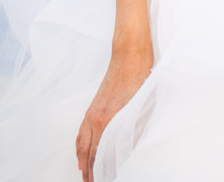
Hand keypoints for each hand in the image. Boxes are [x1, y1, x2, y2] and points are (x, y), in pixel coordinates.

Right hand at [75, 50, 150, 181]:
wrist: (129, 55)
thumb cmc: (140, 78)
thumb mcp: (144, 107)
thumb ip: (135, 131)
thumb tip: (129, 150)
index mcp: (110, 121)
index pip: (102, 155)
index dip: (103, 171)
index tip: (107, 180)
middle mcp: (97, 119)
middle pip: (89, 154)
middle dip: (90, 172)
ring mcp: (92, 114)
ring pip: (82, 145)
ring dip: (83, 163)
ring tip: (85, 177)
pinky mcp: (92, 108)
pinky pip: (81, 134)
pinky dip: (79, 148)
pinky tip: (81, 156)